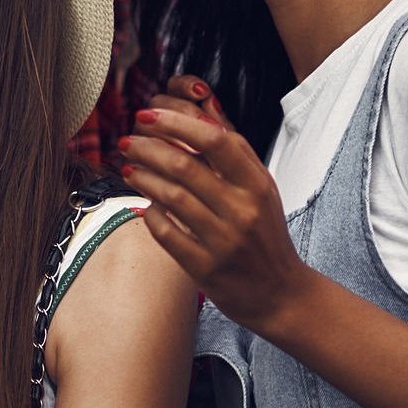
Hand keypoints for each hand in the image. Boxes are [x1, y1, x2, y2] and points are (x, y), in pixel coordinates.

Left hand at [121, 96, 310, 336]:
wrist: (280, 293)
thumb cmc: (265, 235)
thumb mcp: (262, 190)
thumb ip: (235, 154)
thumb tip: (203, 113)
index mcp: (257, 184)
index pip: (214, 140)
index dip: (175, 122)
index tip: (148, 114)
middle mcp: (243, 210)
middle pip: (184, 166)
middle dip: (147, 148)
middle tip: (127, 142)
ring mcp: (224, 241)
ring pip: (170, 197)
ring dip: (142, 177)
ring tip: (128, 168)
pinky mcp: (206, 268)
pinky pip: (166, 233)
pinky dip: (151, 215)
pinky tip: (145, 205)